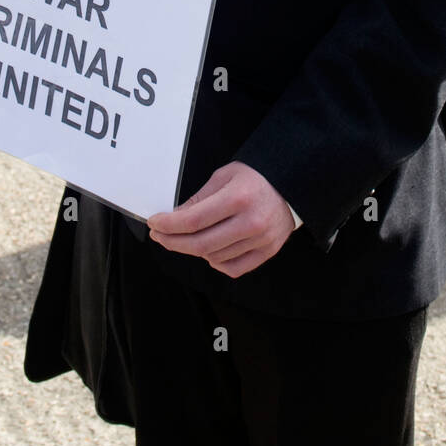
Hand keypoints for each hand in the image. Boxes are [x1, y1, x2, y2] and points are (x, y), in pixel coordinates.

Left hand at [148, 162, 294, 278]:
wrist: (290, 185)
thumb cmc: (255, 177)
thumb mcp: (224, 177)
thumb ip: (199, 199)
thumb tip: (174, 218)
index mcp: (238, 198)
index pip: (193, 220)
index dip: (168, 225)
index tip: (155, 223)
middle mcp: (251, 222)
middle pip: (200, 244)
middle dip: (172, 241)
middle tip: (160, 236)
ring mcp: (261, 240)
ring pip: (214, 257)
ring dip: (193, 250)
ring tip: (186, 238)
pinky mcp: (268, 252)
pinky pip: (233, 268)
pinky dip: (216, 262)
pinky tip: (209, 251)